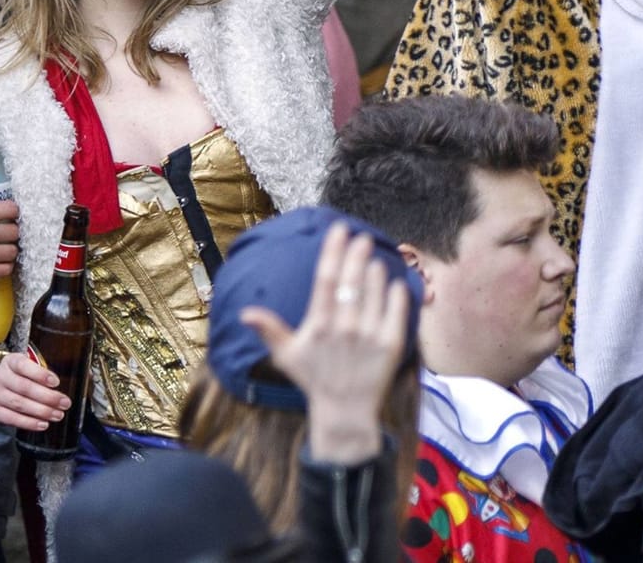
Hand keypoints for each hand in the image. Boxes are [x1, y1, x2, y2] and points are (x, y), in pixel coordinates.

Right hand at [0, 200, 19, 286]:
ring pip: (13, 251)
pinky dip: (4, 267)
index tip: (11, 216)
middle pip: (15, 231)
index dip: (13, 212)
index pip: (10, 208)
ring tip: (2, 252)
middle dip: (11, 234)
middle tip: (5, 236)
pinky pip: (7, 269)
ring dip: (9, 251)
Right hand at [0, 347, 69, 430]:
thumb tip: (59, 389)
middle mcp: (0, 376)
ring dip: (42, 411)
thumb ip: (42, 375)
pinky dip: (29, 423)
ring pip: (19, 404)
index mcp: (10, 361)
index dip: (40, 374)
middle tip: (64, 403)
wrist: (0, 386)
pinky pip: (12, 418)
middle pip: (24, 387)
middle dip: (48, 397)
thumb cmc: (20, 376)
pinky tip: (43, 424)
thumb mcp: (29, 368)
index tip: (56, 382)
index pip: (23, 366)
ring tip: (57, 414)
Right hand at [239, 223, 409, 464]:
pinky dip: (396, 294)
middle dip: (357, 254)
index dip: (333, 251)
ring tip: (374, 257)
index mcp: (319, 324)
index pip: (326, 278)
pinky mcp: (391, 346)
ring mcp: (369, 336)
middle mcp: (344, 327)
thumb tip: (245, 313)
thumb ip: (268, 329)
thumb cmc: (313, 379)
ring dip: (375, 271)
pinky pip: (396, 312)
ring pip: (375, 292)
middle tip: (361, 237)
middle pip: (352, 280)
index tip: (339, 230)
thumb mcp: (286, 355)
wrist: (344, 412)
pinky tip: (395, 281)